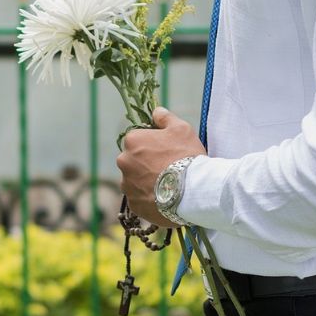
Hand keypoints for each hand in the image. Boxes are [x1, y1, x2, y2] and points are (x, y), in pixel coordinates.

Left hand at [116, 107, 205, 226]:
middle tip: (167, 169)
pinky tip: (164, 198)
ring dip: (145, 182)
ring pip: (134, 181)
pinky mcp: (133, 204)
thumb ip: (165, 118)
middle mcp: (123, 162)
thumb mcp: (181, 129)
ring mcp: (127, 185)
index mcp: (132, 141)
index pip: (137, 140)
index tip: (165, 152)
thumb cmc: (187, 155)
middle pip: (133, 161)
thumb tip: (156, 111)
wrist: (192, 190)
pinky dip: (148, 198)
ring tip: (167, 186)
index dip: (152, 145)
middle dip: (145, 164)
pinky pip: (139, 199)